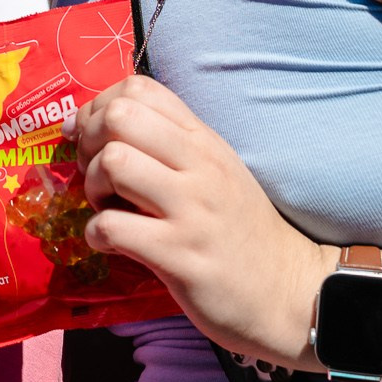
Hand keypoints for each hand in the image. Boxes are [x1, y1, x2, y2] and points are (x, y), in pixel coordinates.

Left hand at [77, 75, 325, 370]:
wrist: (290, 292)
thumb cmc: (241, 231)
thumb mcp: (216, 172)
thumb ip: (171, 145)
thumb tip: (102, 125)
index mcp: (205, 141)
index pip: (141, 88)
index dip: (101, 107)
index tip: (94, 139)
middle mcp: (200, 167)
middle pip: (120, 117)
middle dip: (90, 143)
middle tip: (97, 174)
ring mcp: (191, 210)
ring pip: (114, 163)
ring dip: (92, 186)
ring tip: (107, 207)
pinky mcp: (180, 255)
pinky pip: (113, 226)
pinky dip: (97, 233)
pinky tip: (110, 242)